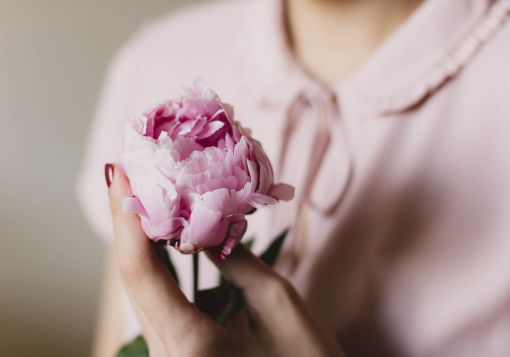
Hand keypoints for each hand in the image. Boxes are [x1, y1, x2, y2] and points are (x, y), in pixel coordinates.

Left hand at [106, 164, 344, 356]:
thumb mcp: (276, 302)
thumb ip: (235, 259)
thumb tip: (207, 219)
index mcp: (190, 345)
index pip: (143, 271)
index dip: (128, 217)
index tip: (121, 172)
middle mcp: (166, 353)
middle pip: (134, 277)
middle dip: (129, 220)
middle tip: (128, 171)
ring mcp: (168, 354)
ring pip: (142, 288)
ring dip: (140, 237)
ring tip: (141, 191)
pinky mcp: (178, 350)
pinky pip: (158, 299)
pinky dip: (156, 261)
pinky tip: (159, 232)